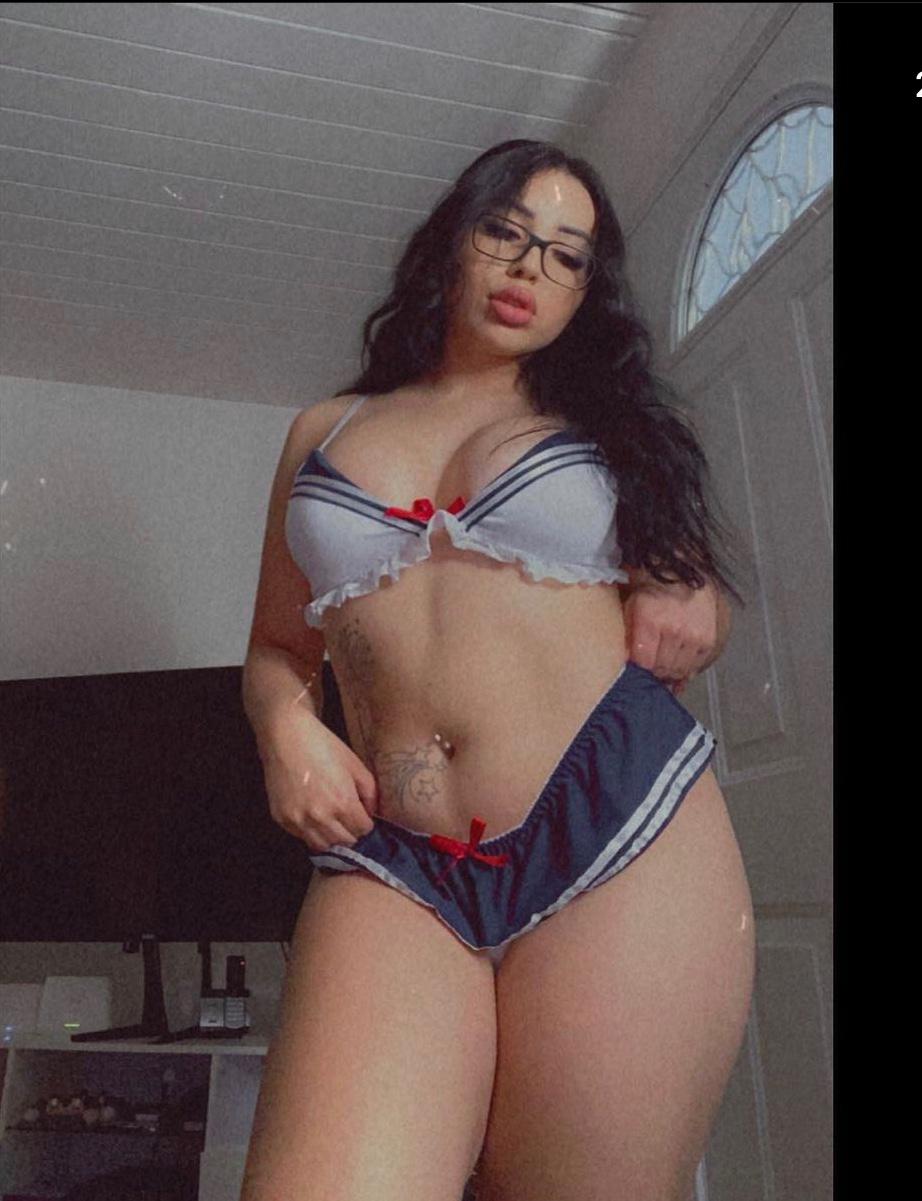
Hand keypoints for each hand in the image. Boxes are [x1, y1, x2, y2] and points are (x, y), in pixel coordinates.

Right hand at [258, 709, 378, 852]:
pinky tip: (313, 817)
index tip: (362, 816)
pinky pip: (301, 837)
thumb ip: (370, 792)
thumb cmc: (323, 746)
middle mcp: (320, 817)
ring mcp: (298, 820)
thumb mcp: (355, 764)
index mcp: (343, 803)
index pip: (362, 830)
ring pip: (322, 845)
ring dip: (331, 838)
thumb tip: (372, 813)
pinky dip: (311, 832)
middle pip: (344, 842)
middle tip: (349, 820)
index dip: (366, 823)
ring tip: (332, 823)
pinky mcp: (282, 819)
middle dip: (351, 832)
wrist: (286, 737)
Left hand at [622, 573, 727, 694]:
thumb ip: (627, 633)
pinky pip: (696, 665)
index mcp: (651, 621)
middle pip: (662, 668)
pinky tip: (679, 661)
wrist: (681, 571)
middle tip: (651, 666)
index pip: (643, 662)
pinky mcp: (708, 639)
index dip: (639, 668)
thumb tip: (626, 659)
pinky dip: (687, 667)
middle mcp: (674, 630)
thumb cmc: (652, 587)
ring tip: (665, 664)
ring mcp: (694, 636)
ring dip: (671, 671)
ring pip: (679, 670)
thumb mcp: (630, 606)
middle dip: (654, 671)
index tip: (637, 666)